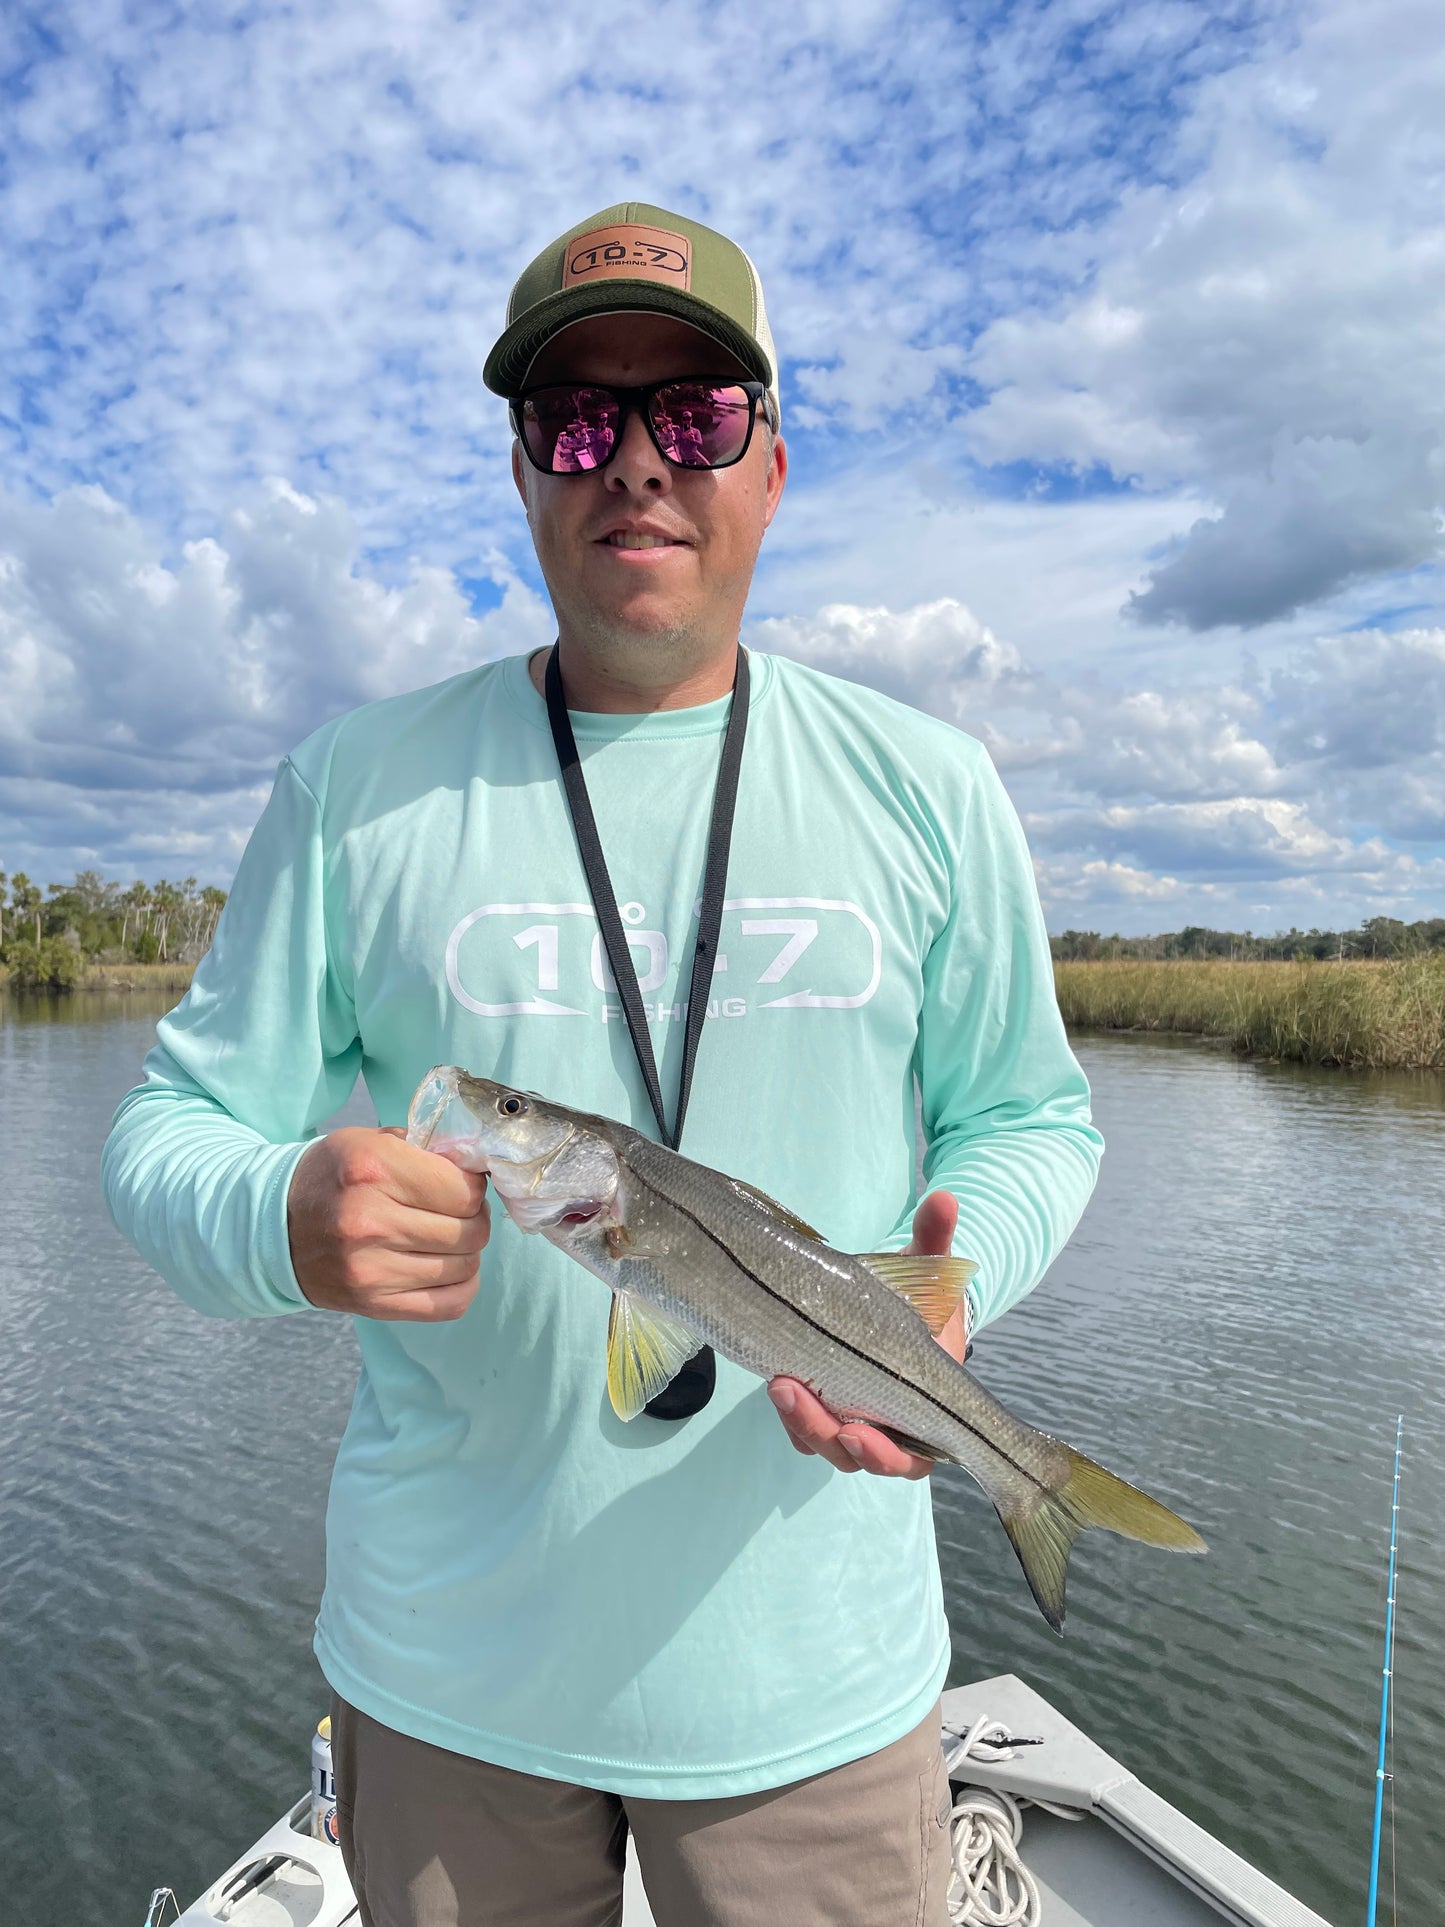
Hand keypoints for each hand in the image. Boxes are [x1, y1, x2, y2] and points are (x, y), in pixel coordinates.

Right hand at [288, 1125, 490, 1320]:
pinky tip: (448, 1269)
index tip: (460, 1185)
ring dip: (467, 1252)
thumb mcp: (369, 1140)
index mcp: (373, 1169)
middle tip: (456, 1212)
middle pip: (469, 1231)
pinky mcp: (372, 1304)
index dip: (473, 1187)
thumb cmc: (331, 1178)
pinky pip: (449, 1305)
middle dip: (473, 1219)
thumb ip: (425, 1149)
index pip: (464, 1191)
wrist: (273, 1227)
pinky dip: (462, 1287)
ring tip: (447, 1238)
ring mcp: (370, 1269)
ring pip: (465, 1266)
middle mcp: (370, 1221)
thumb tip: (477, 1168)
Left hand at [767, 1191, 965, 1478]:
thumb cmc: (920, 1299)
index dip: (880, 1452)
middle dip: (822, 1433)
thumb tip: (944, 1197)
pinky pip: (802, 1428)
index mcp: (925, 1410)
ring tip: (778, 1382)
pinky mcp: (822, 1412)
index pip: (908, 1455)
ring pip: (821, 1445)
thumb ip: (934, 1239)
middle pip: (855, 1458)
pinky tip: (776, 1382)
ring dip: (799, 1422)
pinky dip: (790, 1414)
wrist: (897, 1307)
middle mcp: (889, 1427)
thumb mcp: (925, 1269)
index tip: (853, 1430)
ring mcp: (853, 1423)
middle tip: (793, 1392)